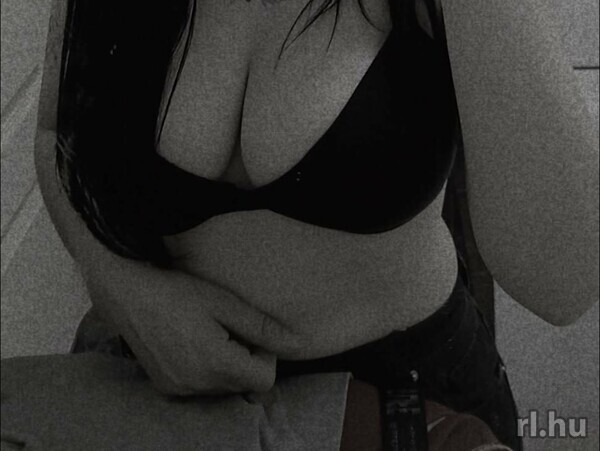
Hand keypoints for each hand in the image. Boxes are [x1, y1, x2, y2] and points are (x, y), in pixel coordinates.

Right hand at [85, 264, 300, 395]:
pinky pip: (200, 386)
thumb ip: (263, 328)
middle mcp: (197, 385)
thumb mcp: (226, 303)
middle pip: (243, 384)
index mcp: (216, 364)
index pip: (264, 381)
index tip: (251, 331)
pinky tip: (192, 341)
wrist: (127, 292)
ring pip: (223, 386)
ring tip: (209, 331)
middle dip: (246, 359)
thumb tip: (297, 344)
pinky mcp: (165, 386)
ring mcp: (179, 388)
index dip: (266, 356)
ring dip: (226, 364)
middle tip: (230, 327)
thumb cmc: (179, 291)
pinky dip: (206, 369)